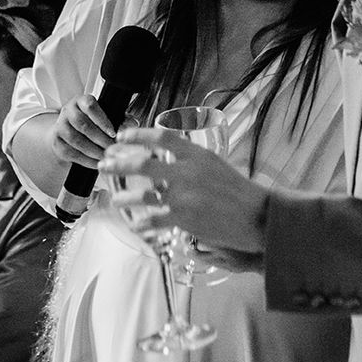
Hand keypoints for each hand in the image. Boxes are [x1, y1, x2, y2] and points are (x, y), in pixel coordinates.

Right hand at [50, 93, 117, 167]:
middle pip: (83, 124)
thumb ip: (118, 118)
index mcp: (81, 101)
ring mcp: (60, 126)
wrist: (67, 132)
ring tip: (105, 156)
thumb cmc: (89, 122)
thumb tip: (132, 124)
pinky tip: (96, 162)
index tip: (113, 133)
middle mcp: (68, 111)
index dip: (102, 120)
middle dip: (100, 139)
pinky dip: (85, 160)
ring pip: (76, 139)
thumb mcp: (102, 116)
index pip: (90, 106)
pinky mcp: (56, 141)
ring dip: (93, 150)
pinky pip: (70, 152)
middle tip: (112, 147)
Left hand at [99, 127, 267, 254]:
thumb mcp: (216, 165)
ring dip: (124, 199)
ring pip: (143, 195)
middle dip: (118, 164)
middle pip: (143, 164)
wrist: (257, 216)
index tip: (121, 136)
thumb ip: (191, 160)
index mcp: (197, 154)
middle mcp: (188, 172)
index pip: (161, 138)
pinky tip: (136, 226)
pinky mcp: (184, 218)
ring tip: (115, 200)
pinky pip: (153, 220)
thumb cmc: (238, 191)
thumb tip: (166, 159)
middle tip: (104, 164)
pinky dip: (141, 224)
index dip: (137, 135)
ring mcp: (184, 196)